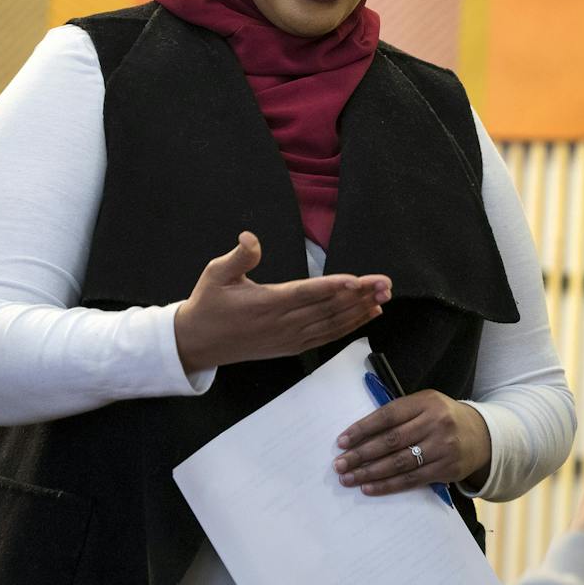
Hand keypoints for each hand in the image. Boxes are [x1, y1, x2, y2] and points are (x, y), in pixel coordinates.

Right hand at [173, 232, 390, 371]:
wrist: (198, 344)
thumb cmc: (208, 305)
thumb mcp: (215, 274)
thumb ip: (239, 257)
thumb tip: (250, 238)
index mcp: (266, 303)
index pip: (305, 293)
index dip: (333, 287)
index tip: (357, 280)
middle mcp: (282, 323)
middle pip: (327, 308)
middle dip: (359, 295)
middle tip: (385, 283)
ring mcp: (289, 338)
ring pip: (332, 324)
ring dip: (359, 310)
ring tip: (383, 296)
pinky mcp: (292, 346)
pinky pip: (327, 336)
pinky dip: (349, 326)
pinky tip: (367, 315)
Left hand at [333, 391, 490, 493]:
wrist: (483, 436)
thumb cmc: (442, 418)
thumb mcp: (425, 405)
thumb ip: (398, 414)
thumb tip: (360, 434)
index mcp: (426, 402)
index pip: (388, 415)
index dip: (363, 429)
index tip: (341, 441)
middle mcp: (435, 423)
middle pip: (391, 441)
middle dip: (361, 454)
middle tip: (340, 464)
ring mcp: (443, 448)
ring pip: (399, 463)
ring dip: (370, 472)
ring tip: (348, 478)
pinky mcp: (446, 470)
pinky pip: (411, 480)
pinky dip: (388, 485)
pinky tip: (369, 488)